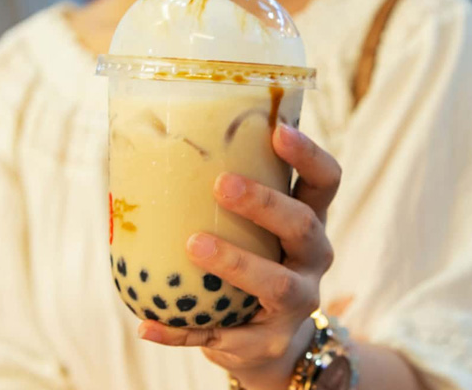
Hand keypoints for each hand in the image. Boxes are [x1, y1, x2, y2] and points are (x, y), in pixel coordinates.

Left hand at [137, 124, 340, 389]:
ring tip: (193, 245)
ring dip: (235, 262)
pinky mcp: (268, 342)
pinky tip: (147, 324)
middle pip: (303, 225)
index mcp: (309, 219)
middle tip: (221, 184)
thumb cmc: (254, 261)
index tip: (278, 130)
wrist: (269, 341)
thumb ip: (228, 197)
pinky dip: (182, 332)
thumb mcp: (257, 229)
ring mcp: (297, 302)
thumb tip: (147, 150)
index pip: (325, 181)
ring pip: (277, 283)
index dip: (308, 154)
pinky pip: (224, 338)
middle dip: (264, 203)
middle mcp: (313, 257)